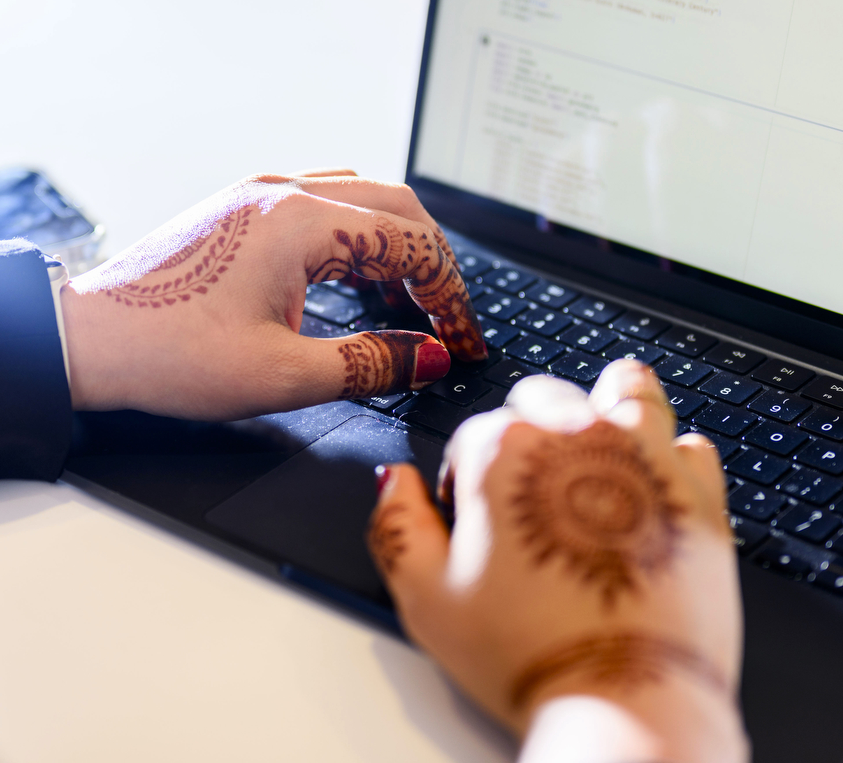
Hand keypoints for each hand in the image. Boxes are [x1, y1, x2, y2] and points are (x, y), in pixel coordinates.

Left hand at [60, 171, 486, 418]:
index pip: (410, 239)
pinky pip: (317, 210)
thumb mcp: (281, 375)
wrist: (85, 341)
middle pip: (393, 206)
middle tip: (448, 320)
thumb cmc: (167, 354)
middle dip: (432, 263)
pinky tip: (353, 287)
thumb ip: (369, 364)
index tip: (463, 339)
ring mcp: (254, 197)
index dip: (450, 294)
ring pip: (356, 202)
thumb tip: (428, 356)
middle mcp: (279, 193)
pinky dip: (352, 242)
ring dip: (392, 248)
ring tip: (406, 310)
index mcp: (297, 222)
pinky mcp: (236, 212)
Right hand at [368, 362, 747, 762]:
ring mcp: (646, 459)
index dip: (466, 478)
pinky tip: (655, 479)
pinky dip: (670, 454)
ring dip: (606, 409)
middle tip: (529, 496)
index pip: (474, 432)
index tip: (473, 523)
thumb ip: (397, 524)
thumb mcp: (426, 599)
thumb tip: (395, 482)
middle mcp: (577, 435)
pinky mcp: (702, 495)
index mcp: (504, 451)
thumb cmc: (527, 652)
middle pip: (544, 400)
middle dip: (532, 435)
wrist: (625, 702)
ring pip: (625, 395)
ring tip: (596, 445)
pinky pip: (689, 445)